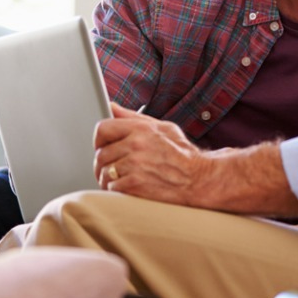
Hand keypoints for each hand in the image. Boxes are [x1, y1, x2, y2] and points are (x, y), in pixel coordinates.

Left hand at [94, 103, 208, 204]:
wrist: (199, 179)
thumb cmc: (183, 154)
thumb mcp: (162, 127)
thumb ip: (134, 117)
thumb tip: (112, 107)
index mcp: (140, 129)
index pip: (102, 129)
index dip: (99, 140)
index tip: (103, 147)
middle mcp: (135, 146)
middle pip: (101, 154)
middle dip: (104, 163)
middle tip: (114, 168)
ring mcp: (134, 166)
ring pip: (104, 172)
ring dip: (109, 178)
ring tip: (120, 179)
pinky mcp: (134, 185)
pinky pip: (111, 187)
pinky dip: (115, 190)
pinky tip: (126, 188)